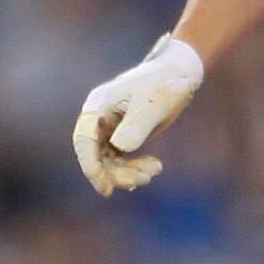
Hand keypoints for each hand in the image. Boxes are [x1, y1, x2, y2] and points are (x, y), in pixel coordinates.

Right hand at [73, 36, 205, 196]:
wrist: (178, 74)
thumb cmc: (163, 84)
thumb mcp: (151, 104)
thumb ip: (135, 126)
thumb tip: (119, 148)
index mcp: (98, 107)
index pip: (84, 142)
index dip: (92, 168)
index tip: (107, 189)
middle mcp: (99, 120)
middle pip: (96, 157)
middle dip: (117, 173)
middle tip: (143, 179)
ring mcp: (110, 129)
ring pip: (109, 162)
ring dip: (129, 172)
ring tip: (155, 170)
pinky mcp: (123, 136)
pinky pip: (121, 160)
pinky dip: (135, 167)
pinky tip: (154, 167)